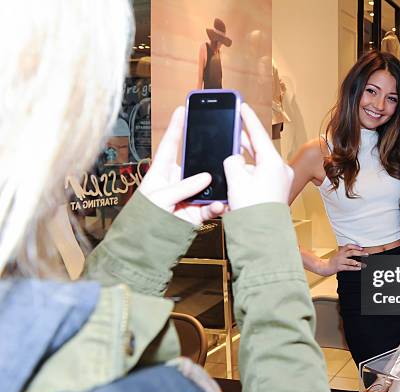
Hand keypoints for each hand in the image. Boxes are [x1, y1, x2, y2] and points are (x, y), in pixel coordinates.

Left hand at [138, 106, 224, 224]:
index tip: (182, 109)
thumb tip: (206, 178)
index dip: (176, 126)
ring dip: (217, 184)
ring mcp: (188, 196)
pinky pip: (211, 205)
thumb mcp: (158, 197)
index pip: (170, 144)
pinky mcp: (196, 212)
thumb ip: (182, 187)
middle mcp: (177, 181)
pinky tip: (220, 204)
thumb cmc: (143, 218)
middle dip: (209, 155)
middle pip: (195, 163)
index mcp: (161, 172)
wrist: (146, 245)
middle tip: (222, 144)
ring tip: (227, 180)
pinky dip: (217, 205)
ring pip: (208, 185)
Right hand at [223, 103, 293, 209]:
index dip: (248, 119)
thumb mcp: (235, 180)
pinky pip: (261, 176)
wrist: (263, 237)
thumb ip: (232, 162)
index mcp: (273, 163)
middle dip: (245, 140)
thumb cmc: (252, 210)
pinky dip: (248, 173)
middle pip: (260, 149)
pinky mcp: (276, 193)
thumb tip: (234, 160)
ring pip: (259, 164)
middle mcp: (280, 170)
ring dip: (245, 160)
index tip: (243, 106)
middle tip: (235, 126)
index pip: (259, 134)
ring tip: (232, 152)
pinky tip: (237, 176)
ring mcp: (280, 182)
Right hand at [315, 244, 368, 275]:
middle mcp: (340, 255)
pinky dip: (354, 268)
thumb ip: (346, 253)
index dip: (355, 246)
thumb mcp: (339, 254)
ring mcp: (340, 261)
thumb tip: (357, 251)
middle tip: (366, 254)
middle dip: (360, 253)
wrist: (325, 267)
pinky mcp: (339, 267)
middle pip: (351, 252)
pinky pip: (348, 268)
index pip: (348, 246)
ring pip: (350, 261)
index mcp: (341, 251)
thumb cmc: (333, 261)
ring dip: (358, 262)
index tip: (361, 248)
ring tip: (364, 264)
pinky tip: (359, 268)